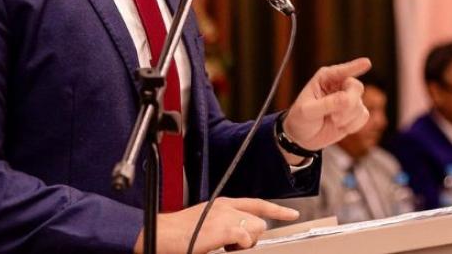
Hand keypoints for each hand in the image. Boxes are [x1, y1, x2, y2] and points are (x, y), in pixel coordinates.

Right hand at [133, 197, 298, 253]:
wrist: (159, 233)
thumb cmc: (178, 233)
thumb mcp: (204, 223)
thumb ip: (223, 225)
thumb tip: (238, 238)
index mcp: (221, 203)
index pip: (256, 203)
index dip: (277, 209)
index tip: (292, 214)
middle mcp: (226, 206)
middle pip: (259, 220)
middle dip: (251, 236)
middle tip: (230, 246)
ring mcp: (225, 216)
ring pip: (255, 229)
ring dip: (245, 242)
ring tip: (223, 247)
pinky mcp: (223, 228)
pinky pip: (245, 238)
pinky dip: (238, 246)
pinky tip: (223, 247)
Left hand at [282, 57, 371, 151]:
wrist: (303, 136)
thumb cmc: (300, 119)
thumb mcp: (307, 111)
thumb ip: (326, 104)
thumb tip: (346, 98)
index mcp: (325, 78)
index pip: (342, 70)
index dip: (355, 66)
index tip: (366, 63)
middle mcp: (339, 84)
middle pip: (356, 87)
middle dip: (348, 103)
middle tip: (334, 117)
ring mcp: (349, 98)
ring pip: (360, 105)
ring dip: (347, 118)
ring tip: (332, 121)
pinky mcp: (355, 112)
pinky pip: (364, 116)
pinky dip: (353, 125)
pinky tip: (340, 126)